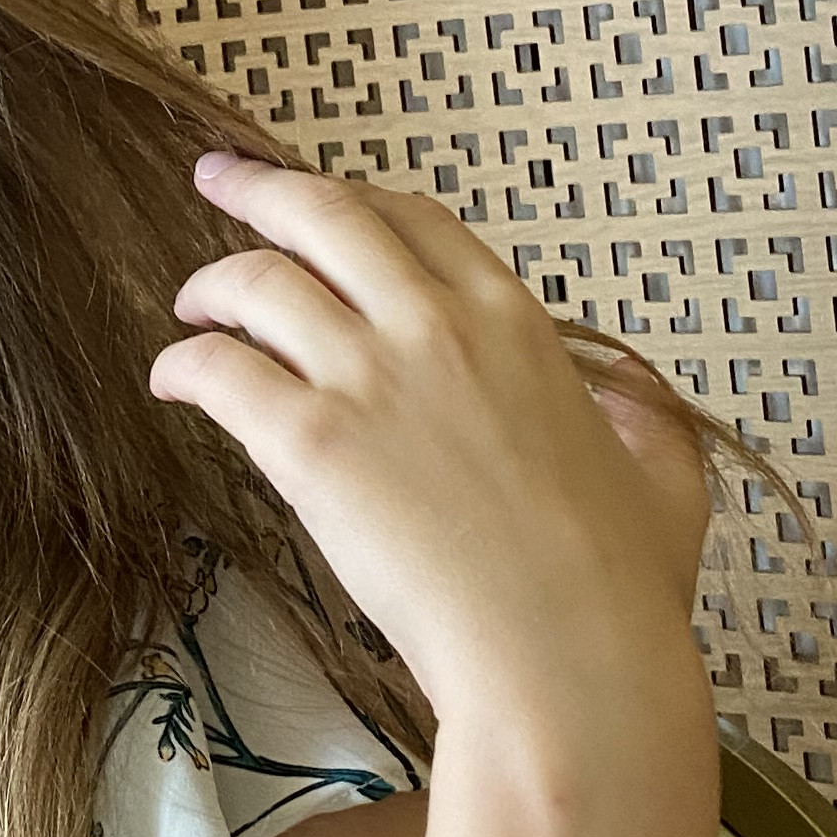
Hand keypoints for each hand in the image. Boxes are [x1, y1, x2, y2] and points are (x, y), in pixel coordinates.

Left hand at [147, 152, 713, 728]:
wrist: (566, 658)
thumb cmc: (618, 587)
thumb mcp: (665, 478)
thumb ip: (645, 422)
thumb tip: (637, 403)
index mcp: (514, 321)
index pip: (414, 220)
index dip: (356, 204)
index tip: (321, 205)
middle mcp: (437, 326)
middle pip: (323, 215)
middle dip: (258, 189)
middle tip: (217, 179)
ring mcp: (369, 377)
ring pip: (257, 283)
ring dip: (211, 283)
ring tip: (188, 306)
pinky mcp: (310, 442)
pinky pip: (218, 370)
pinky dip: (184, 364)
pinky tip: (171, 381)